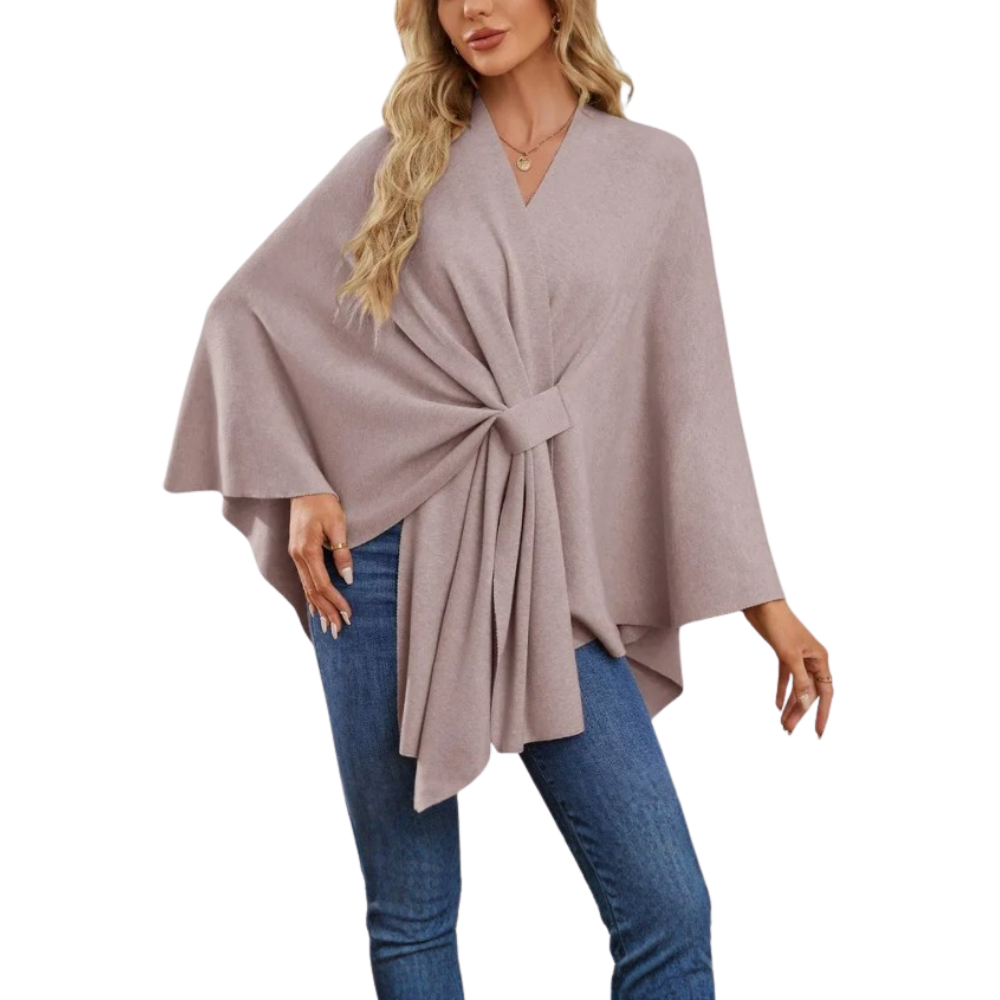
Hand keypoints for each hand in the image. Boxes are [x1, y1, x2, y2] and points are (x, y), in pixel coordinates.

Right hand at [288, 493, 353, 637]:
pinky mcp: (296, 553)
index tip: (348, 615)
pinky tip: (316, 608)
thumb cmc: (323, 502)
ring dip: (319, 608)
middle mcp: (297, 556)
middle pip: (313, 591)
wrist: (304, 487)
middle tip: (339, 630)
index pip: (323, 584)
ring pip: (307, 589)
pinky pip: (304, 581)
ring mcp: (294, 556)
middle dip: (327, 612)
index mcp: (307, 551)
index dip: (336, 601)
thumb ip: (342, 552)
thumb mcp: (338, 524)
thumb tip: (348, 578)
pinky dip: (311, 597)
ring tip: (329, 626)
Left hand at [741, 599, 832, 740]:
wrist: (760, 603)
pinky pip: (786, 678)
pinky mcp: (783, 654)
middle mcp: (812, 660)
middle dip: (800, 713)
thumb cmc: (779, 625)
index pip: (825, 693)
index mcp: (820, 659)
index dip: (823, 714)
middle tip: (788, 731)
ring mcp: (798, 657)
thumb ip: (800, 682)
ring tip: (782, 724)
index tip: (818, 733)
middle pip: (809, 693)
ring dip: (790, 705)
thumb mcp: (789, 656)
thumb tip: (807, 705)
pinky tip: (777, 705)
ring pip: (797, 687)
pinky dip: (781, 691)